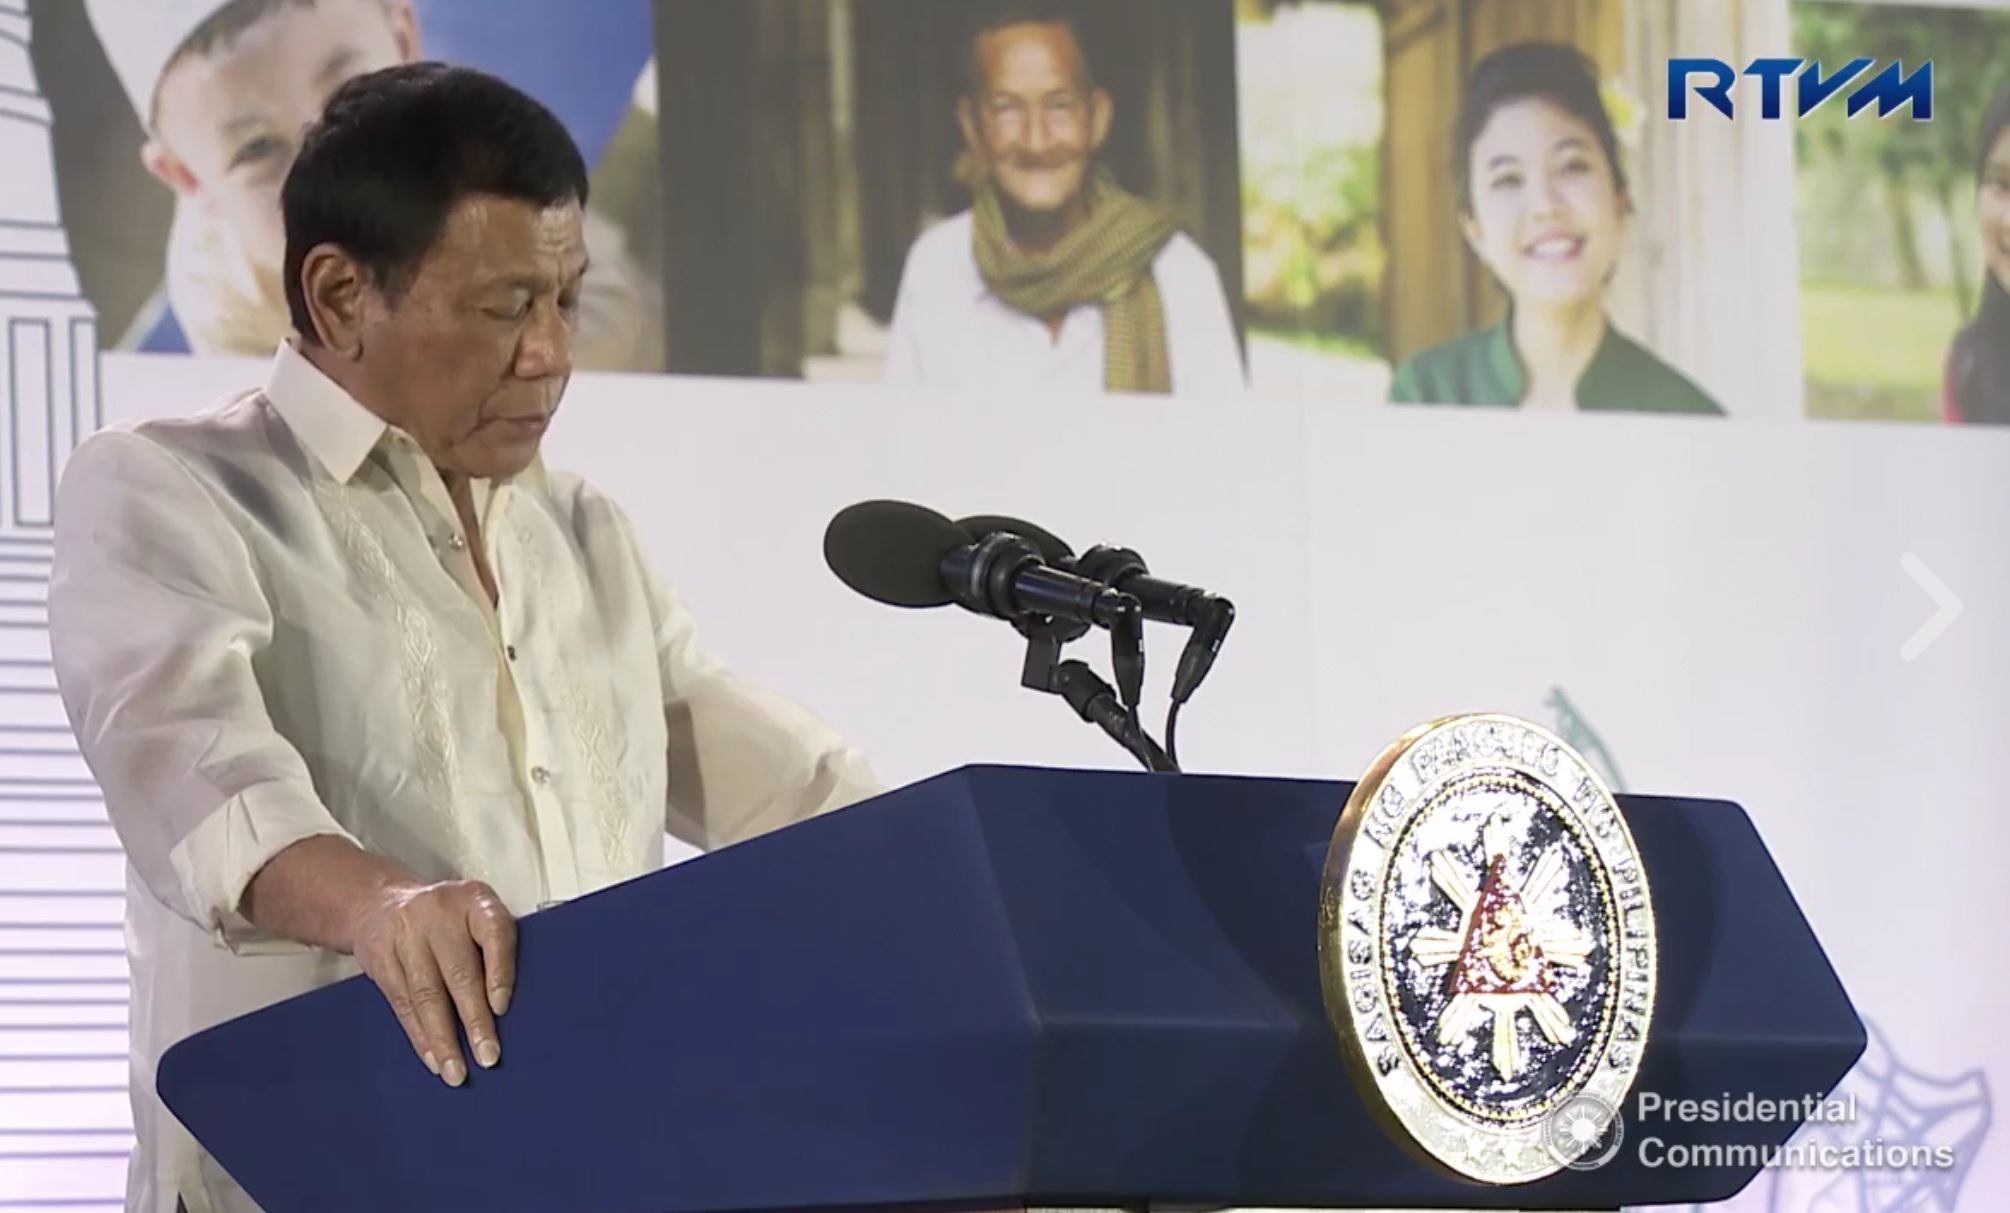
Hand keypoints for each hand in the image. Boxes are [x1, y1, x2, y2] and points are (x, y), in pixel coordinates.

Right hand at [352, 880, 516, 1086]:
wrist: (382, 901)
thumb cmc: (446, 916)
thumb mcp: (477, 913)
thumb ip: (496, 947)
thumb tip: (520, 1007)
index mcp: (475, 900)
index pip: (494, 933)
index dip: (500, 971)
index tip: (502, 1007)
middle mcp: (439, 914)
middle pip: (459, 972)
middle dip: (474, 1021)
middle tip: (487, 1055)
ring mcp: (406, 935)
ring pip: (426, 995)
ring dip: (443, 1039)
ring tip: (457, 1070)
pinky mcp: (381, 959)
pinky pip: (402, 1004)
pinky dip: (419, 1036)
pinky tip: (433, 1057)